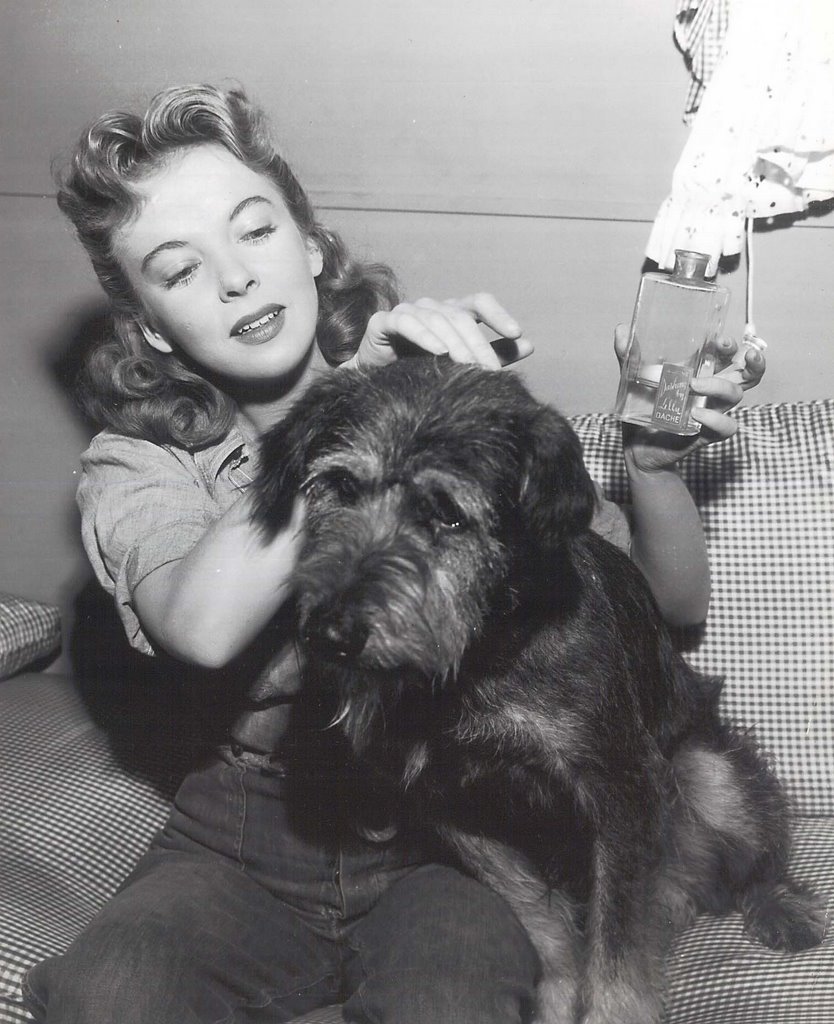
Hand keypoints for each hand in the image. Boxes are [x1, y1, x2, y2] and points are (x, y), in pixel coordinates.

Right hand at [346, 293, 533, 370]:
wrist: (375, 386)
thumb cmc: (421, 373)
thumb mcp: (462, 364)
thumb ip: (493, 355)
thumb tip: (529, 345)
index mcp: (451, 313)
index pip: (479, 303)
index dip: (498, 314)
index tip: (516, 333)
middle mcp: (431, 308)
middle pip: (459, 316)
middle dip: (477, 344)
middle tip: (489, 370)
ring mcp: (406, 312)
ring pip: (436, 319)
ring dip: (454, 343)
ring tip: (466, 365)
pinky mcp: (382, 322)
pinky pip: (405, 323)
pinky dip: (423, 336)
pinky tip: (438, 351)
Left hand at [614, 324, 765, 472]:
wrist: (637, 447)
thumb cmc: (641, 410)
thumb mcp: (633, 380)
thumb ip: (629, 356)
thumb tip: (621, 329)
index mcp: (699, 373)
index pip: (727, 355)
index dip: (730, 346)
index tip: (719, 341)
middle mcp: (710, 391)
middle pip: (746, 374)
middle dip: (752, 362)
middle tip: (743, 356)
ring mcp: (711, 411)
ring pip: (736, 395)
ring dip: (719, 386)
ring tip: (694, 385)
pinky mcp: (707, 434)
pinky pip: (726, 426)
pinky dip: (715, 419)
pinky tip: (696, 415)